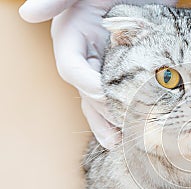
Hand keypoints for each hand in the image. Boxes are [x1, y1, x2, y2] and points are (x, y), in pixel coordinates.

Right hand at [19, 0, 176, 148]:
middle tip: (115, 135)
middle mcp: (85, 53)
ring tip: (120, 141)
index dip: (86, 84)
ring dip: (108, 121)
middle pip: (85, 91)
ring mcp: (105, 62)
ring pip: (100, 98)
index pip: (71, 68)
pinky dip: (123, 110)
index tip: (105, 96)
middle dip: (99, 113)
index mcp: (71, 36)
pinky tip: (131, 125)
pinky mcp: (125, 67)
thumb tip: (28, 13)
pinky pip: (119, 92)